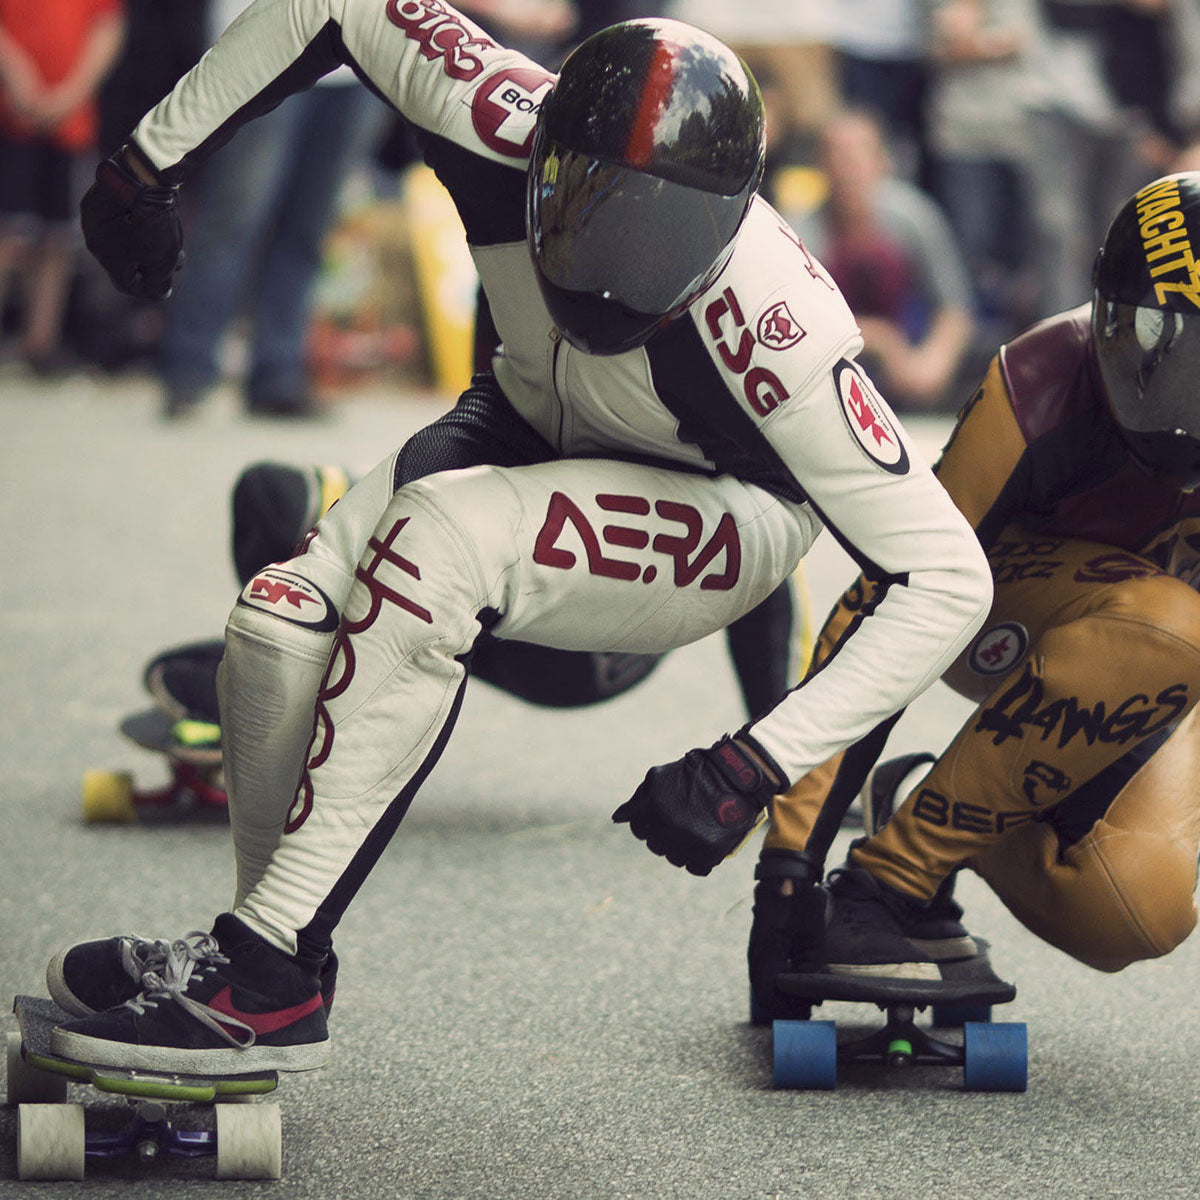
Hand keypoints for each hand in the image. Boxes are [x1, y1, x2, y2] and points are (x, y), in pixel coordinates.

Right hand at [80, 147, 182, 299]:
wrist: (145, 173)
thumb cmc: (155, 220)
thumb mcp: (164, 257)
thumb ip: (159, 280)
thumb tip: (159, 293)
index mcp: (106, 256)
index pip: (126, 283)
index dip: (146, 289)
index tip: (164, 287)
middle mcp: (92, 238)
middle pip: (123, 262)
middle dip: (151, 265)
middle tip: (175, 261)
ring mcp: (91, 218)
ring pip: (119, 241)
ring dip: (144, 245)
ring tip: (168, 239)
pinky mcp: (96, 200)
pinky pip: (114, 221)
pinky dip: (133, 226)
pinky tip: (152, 219)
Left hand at [613, 734, 786, 875]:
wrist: (737, 776)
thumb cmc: (695, 773)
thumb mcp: (659, 777)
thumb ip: (637, 798)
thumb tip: (617, 818)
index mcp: (652, 809)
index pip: (639, 829)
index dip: (647, 825)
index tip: (659, 820)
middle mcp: (668, 828)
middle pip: (656, 846)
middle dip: (664, 836)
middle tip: (680, 823)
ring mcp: (689, 843)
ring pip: (675, 859)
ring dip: (681, 849)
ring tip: (694, 832)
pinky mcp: (710, 854)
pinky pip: (696, 868)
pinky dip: (699, 860)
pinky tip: (704, 845)